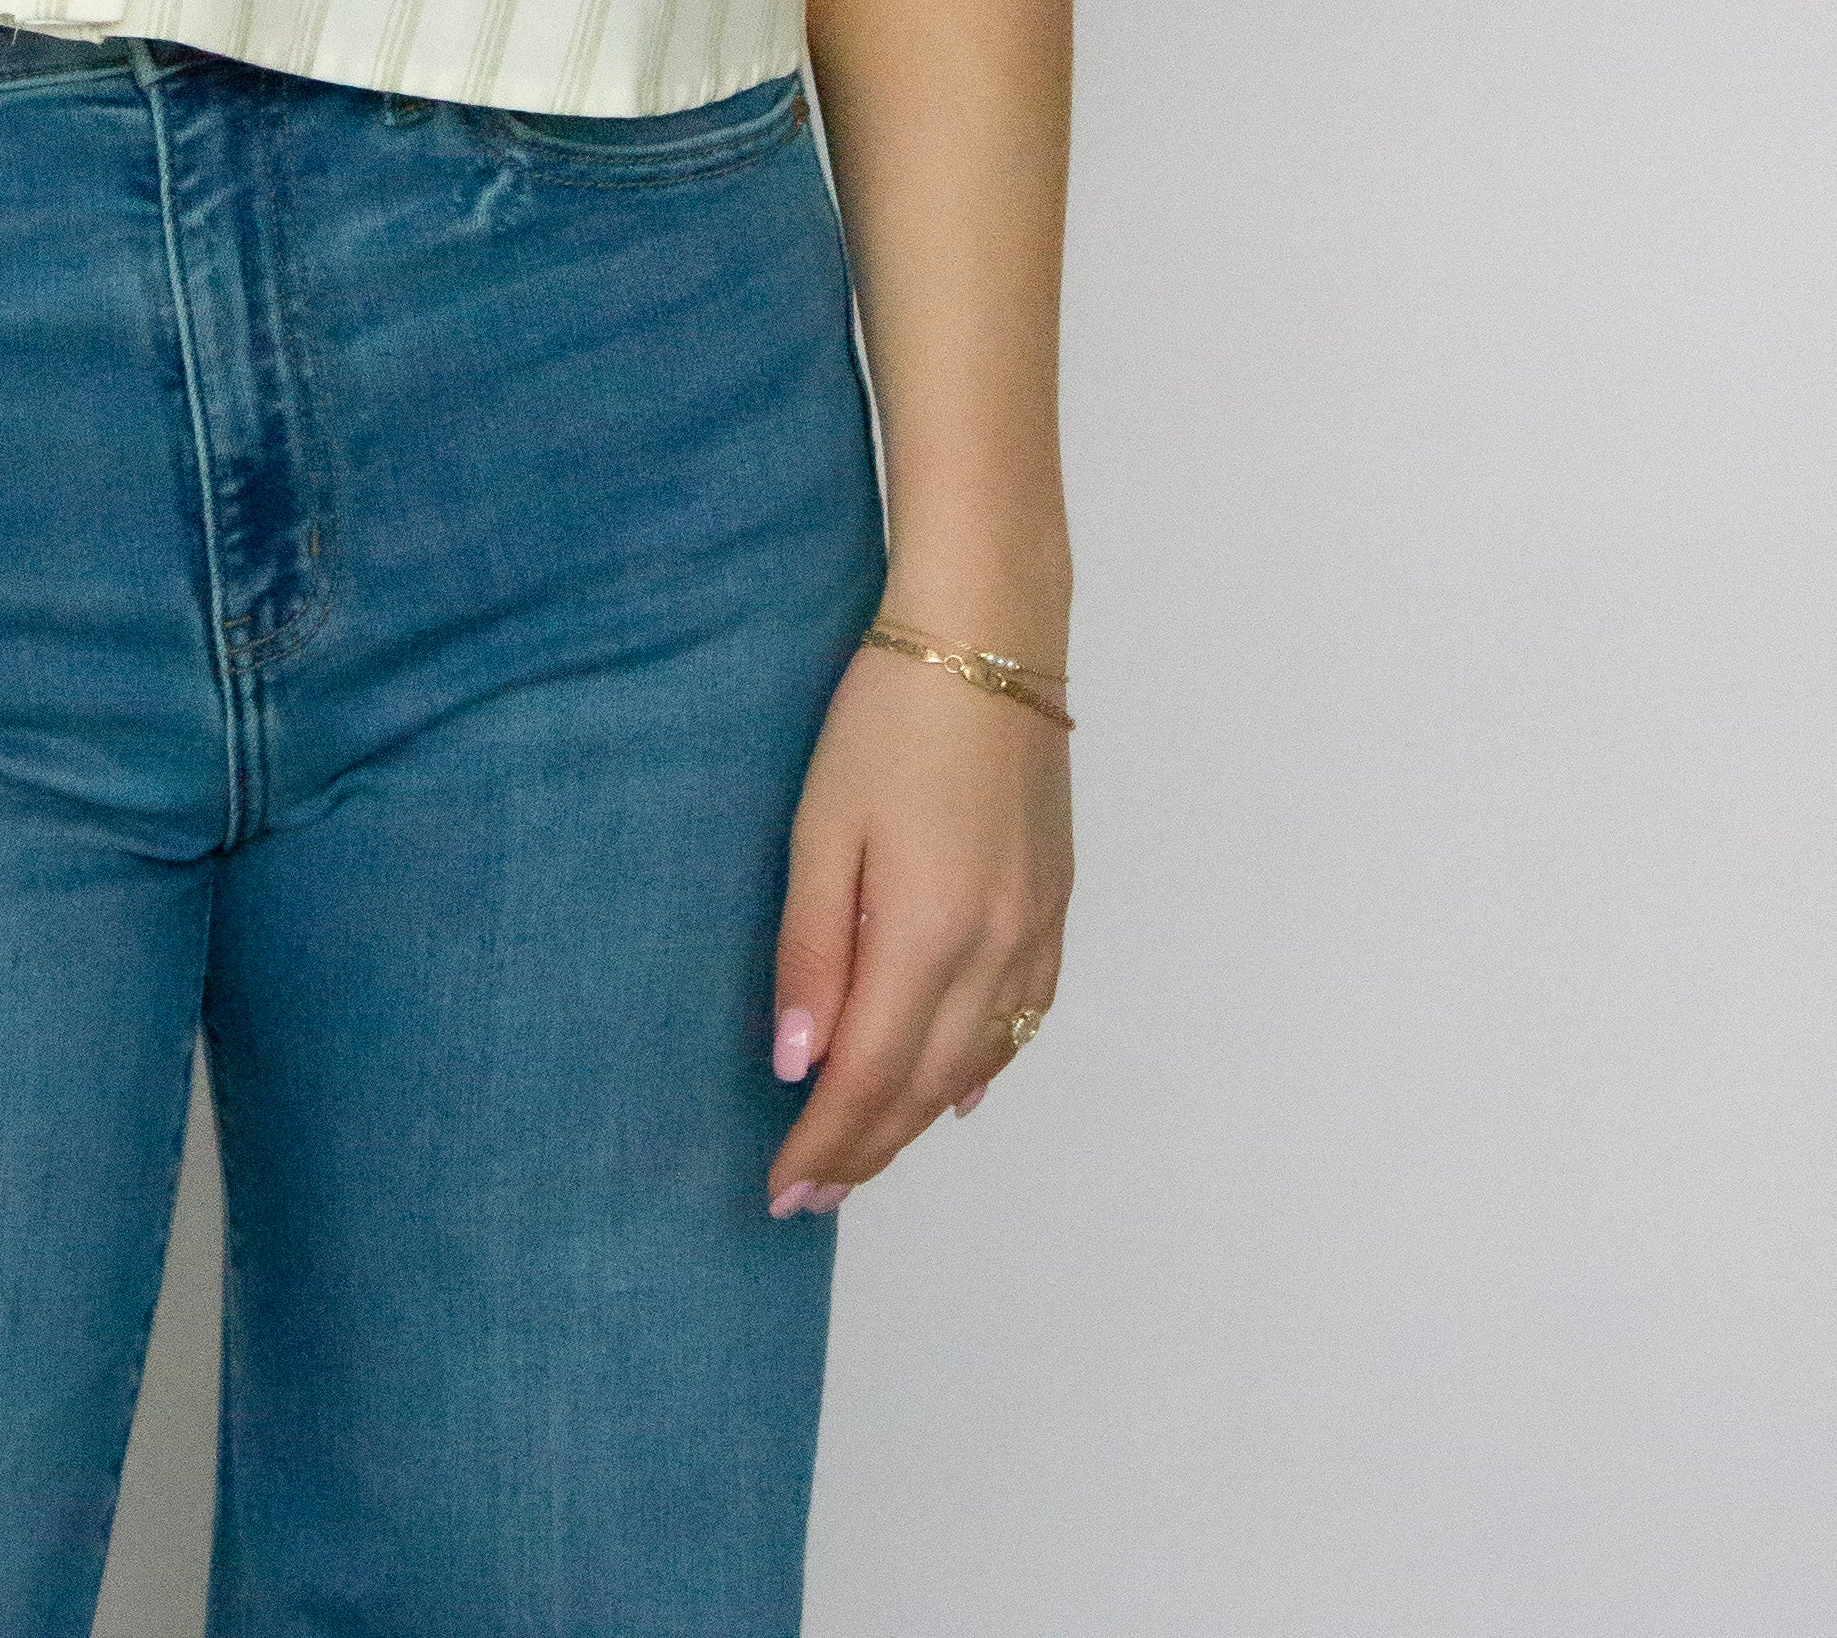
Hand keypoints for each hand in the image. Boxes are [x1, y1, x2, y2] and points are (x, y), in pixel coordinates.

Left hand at [764, 634, 1069, 1210]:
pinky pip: (1023, 1016)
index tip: (782, 1192)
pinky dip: (984, 1068)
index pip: (869, 1077)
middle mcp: (993, 952)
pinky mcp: (1055, 902)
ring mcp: (1034, 929)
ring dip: (920, 1119)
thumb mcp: (821, 826)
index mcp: (928, 937)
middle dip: (866, 1149)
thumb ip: (811, 950)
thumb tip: (797, 1064)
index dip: (825, 1143)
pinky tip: (959, 1093)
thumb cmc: (884, 720)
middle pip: (925, 1086)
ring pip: (977, 1061)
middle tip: (812, 1199)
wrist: (990, 637)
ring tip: (868, 1157)